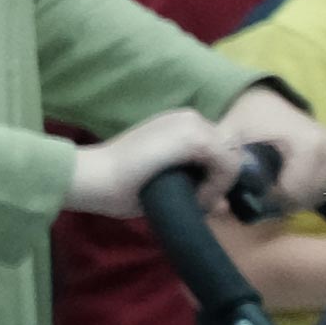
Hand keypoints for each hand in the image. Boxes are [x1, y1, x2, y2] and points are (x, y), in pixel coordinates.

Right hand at [61, 105, 248, 220]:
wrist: (94, 177)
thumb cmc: (117, 184)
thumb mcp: (163, 181)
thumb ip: (192, 187)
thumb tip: (224, 206)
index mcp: (178, 124)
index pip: (219, 147)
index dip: (217, 174)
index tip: (203, 197)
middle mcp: (189, 118)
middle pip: (230, 151)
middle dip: (222, 180)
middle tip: (204, 203)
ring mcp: (193, 124)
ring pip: (232, 157)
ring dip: (219, 183)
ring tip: (197, 201)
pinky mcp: (196, 138)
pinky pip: (227, 164)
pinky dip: (217, 185)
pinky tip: (196, 197)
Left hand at [221, 82, 325, 215]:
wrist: (262, 103)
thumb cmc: (243, 122)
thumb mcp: (226, 142)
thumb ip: (224, 169)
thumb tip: (221, 206)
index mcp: (307, 142)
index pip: (297, 191)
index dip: (273, 199)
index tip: (255, 191)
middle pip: (310, 195)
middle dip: (285, 201)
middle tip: (265, 192)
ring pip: (323, 194)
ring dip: (300, 198)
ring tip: (279, 187)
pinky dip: (315, 191)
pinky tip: (296, 184)